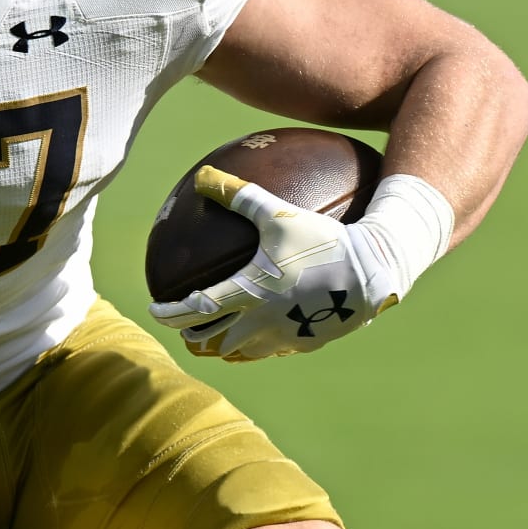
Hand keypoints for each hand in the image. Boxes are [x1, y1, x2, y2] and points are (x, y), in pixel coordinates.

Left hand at [147, 167, 401, 361]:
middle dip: (193, 336)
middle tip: (184, 327)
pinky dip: (254, 347)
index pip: (196, 310)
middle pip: (212, 341)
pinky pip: (269, 351)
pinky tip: (257, 334)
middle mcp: (260, 322)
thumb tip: (203, 176)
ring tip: (214, 336)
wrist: (373, 272)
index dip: (170, 313)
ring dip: (221, 345)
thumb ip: (239, 195)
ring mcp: (283, 338)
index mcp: (249, 293)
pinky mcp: (304, 344)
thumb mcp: (278, 214)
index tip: (154, 311)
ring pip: (239, 352)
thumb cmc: (323, 240)